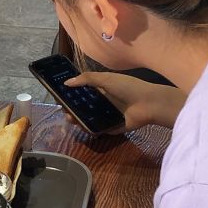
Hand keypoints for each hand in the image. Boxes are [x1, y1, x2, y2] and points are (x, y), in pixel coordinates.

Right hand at [65, 72, 187, 131]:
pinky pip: (96, 129)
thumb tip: (66, 82)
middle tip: (64, 109)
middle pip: (82, 106)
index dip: (71, 93)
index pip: (82, 92)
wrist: (148, 104)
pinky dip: (88, 128)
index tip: (59, 95)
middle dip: (71, 108)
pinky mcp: (109, 128)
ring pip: (87, 118)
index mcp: (101, 89)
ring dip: (77, 119)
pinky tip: (81, 126)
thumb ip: (87, 79)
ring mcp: (105, 116)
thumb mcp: (107, 79)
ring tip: (70, 118)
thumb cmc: (128, 87)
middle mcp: (102, 103)